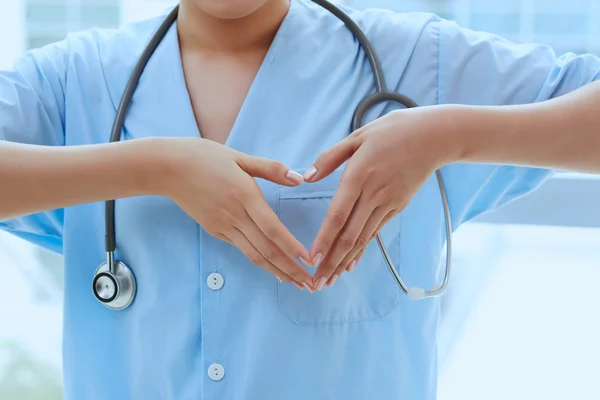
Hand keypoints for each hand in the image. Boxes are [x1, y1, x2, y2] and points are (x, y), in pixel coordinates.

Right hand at [153, 137, 314, 291]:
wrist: (167, 168)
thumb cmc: (204, 157)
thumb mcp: (239, 156)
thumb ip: (271, 169)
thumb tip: (299, 178)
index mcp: (244, 195)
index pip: (272, 228)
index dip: (291, 246)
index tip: (309, 260)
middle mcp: (234, 215)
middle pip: (266, 249)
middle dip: (290, 269)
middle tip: (309, 284)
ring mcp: (223, 226)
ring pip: (253, 254)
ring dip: (276, 271)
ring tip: (294, 283)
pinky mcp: (214, 230)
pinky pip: (240, 248)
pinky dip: (258, 260)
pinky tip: (271, 267)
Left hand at [304, 106, 457, 289]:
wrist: (434, 137)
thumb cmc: (393, 131)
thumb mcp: (358, 135)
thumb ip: (330, 157)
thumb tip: (306, 177)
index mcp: (359, 175)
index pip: (337, 215)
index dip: (324, 240)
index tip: (311, 259)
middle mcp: (373, 194)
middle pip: (349, 235)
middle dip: (331, 262)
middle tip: (317, 283)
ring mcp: (387, 203)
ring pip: (362, 239)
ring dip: (345, 262)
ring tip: (330, 280)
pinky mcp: (397, 207)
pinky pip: (375, 232)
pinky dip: (362, 250)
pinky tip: (351, 263)